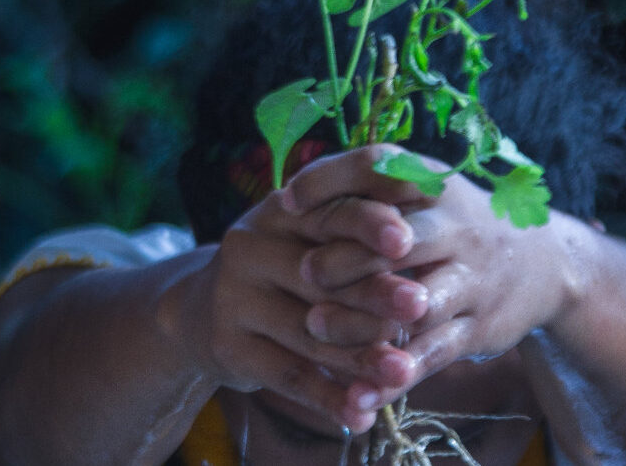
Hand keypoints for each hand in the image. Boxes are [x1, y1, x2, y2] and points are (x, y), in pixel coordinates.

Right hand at [196, 147, 435, 430]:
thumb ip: (358, 237)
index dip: (368, 223)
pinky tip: (361, 416)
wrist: (201, 310)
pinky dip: (328, 398)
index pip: (328, 211)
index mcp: (280, 211)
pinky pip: (287, 375)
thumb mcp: (311, 239)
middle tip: (421, 304)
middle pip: (321, 272)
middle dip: (375, 291)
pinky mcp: (227, 346)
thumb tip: (424, 233)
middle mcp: (250, 246)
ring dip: (360, 355)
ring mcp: (233, 297)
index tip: (408, 239)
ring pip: (309, 329)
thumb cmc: (285, 269)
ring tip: (403, 372)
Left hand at [297, 151, 573, 404]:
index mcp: (435, 184)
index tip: (288, 200)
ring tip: (317, 327)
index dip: (331, 181)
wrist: (545, 264)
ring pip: (412, 301)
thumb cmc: (458, 225)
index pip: (379, 167)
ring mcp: (472, 279)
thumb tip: (286, 200)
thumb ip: (367, 193)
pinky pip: (434, 353)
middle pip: (396, 236)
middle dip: (348, 255)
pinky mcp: (480, 328)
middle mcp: (457, 226)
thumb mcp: (427, 194)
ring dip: (361, 319)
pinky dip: (395, 372)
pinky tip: (360, 386)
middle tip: (305, 271)